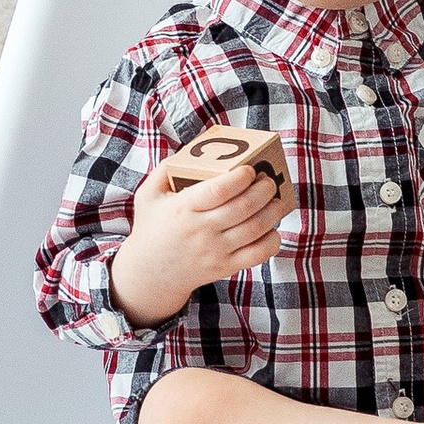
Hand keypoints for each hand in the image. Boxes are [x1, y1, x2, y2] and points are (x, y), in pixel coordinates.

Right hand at [108, 154, 293, 326]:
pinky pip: (258, 254)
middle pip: (243, 207)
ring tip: (276, 200)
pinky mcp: (225, 267)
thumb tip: (192, 149)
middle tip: (269, 181)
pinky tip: (271, 228)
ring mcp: (215, 252)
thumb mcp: (148, 195)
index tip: (249, 170)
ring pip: (255, 229)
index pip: (218, 191)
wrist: (150, 273)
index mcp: (183, 209)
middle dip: (264, 190)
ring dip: (273, 211)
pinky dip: (272, 240)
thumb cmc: (151, 228)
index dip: (240, 178)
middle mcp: (201, 231)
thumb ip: (165, 169)